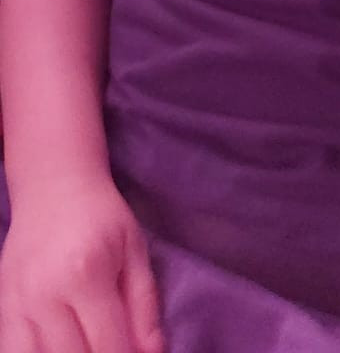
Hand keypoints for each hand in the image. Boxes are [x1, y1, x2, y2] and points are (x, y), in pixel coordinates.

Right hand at [0, 172, 164, 352]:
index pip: (108, 346)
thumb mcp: (134, 251)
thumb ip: (144, 307)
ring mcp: (18, 303)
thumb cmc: (101, 216)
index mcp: (86, 276)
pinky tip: (56, 346)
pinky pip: (12, 351)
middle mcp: (46, 295)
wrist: (55, 184)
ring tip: (86, 343)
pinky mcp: (2, 306)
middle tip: (113, 344)